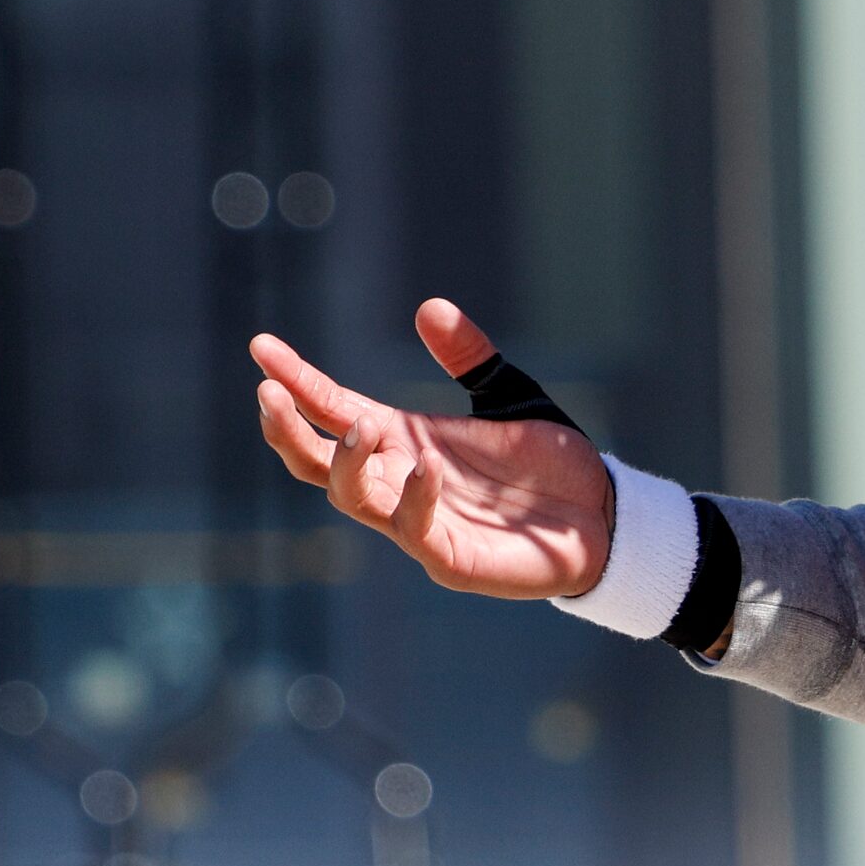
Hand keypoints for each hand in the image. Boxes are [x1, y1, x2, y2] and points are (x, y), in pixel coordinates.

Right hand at [251, 299, 612, 600]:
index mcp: (404, 442)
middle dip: (289, 430)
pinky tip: (424, 466)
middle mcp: (399, 481)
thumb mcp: (508, 397)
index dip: (297, 382)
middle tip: (270, 392)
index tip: (261, 347)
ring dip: (346, 461)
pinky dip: (414, 498)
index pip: (334, 411)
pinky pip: (417, 531)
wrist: (603, 514)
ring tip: (360, 424)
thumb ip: (470, 357)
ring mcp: (419, 524)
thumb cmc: (547, 463)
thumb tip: (429, 307)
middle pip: (319, 463)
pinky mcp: (452, 558)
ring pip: (353, 499)